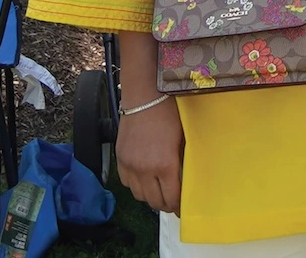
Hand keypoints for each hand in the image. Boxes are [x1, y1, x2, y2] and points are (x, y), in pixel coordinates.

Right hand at [116, 96, 183, 213]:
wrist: (144, 96)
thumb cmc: (169, 113)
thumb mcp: (183, 139)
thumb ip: (182, 162)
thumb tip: (185, 179)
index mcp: (165, 165)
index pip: (171, 199)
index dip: (178, 207)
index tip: (182, 209)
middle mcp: (145, 170)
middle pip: (154, 202)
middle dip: (165, 204)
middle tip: (172, 201)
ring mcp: (130, 166)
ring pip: (139, 196)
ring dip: (150, 196)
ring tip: (158, 190)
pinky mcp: (120, 159)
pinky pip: (126, 183)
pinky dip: (135, 185)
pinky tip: (144, 177)